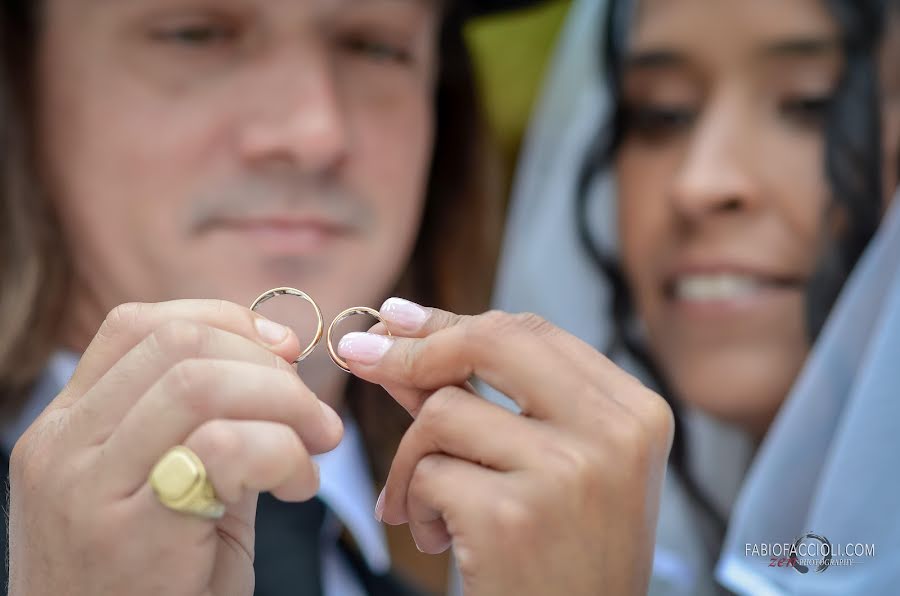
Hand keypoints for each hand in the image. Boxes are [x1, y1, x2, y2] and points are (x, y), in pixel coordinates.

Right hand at [8, 300, 342, 595]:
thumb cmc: (150, 584)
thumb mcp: (163, 491)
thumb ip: (207, 425)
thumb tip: (280, 361)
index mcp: (68, 426)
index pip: (139, 325)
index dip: (226, 321)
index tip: (285, 350)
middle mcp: (63, 446)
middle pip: (178, 343)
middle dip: (269, 366)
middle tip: (313, 415)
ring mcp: (86, 487)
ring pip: (200, 383)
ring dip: (284, 405)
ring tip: (313, 450)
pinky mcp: (128, 533)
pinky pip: (221, 447)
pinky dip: (282, 452)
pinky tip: (298, 487)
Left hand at [338, 300, 672, 595]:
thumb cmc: (564, 558)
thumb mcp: (551, 466)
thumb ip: (486, 397)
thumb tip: (400, 333)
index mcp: (633, 411)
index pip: (532, 332)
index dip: (455, 322)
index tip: (400, 319)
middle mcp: (612, 433)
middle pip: (493, 341)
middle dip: (415, 349)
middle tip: (364, 358)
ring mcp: (567, 472)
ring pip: (444, 411)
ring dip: (412, 459)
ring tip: (424, 506)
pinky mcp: (513, 517)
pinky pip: (427, 473)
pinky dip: (414, 504)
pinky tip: (437, 537)